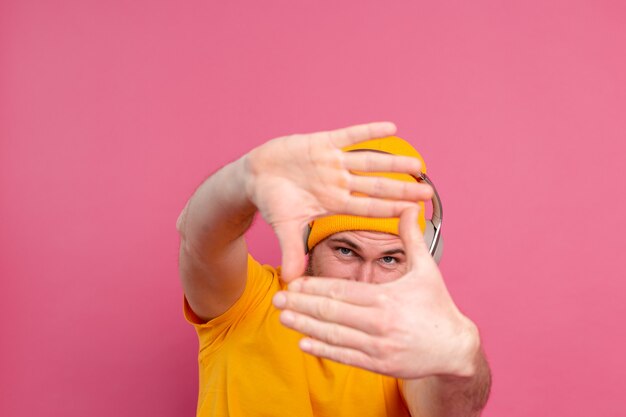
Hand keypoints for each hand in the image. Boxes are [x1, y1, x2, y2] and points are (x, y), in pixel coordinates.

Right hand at [245, 122, 432, 280]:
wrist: (256, 176)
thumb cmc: (273, 201)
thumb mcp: (284, 227)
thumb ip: (291, 251)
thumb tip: (290, 282)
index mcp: (333, 202)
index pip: (368, 208)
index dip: (391, 210)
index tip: (413, 213)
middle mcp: (338, 182)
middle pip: (376, 186)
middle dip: (402, 189)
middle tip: (428, 192)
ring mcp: (333, 162)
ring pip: (369, 161)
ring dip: (393, 163)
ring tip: (417, 165)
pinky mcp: (322, 142)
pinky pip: (350, 135)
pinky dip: (369, 130)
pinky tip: (391, 128)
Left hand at [272, 207, 479, 378]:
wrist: (455, 347)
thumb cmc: (438, 305)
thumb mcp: (426, 269)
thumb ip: (411, 238)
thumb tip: (408, 207)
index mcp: (386, 298)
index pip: (341, 292)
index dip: (314, 288)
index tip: (293, 283)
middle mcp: (379, 323)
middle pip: (331, 313)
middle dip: (300, 306)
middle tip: (277, 299)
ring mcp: (378, 347)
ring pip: (333, 335)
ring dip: (305, 327)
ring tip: (283, 318)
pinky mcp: (379, 365)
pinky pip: (345, 357)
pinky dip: (322, 350)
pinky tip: (304, 344)